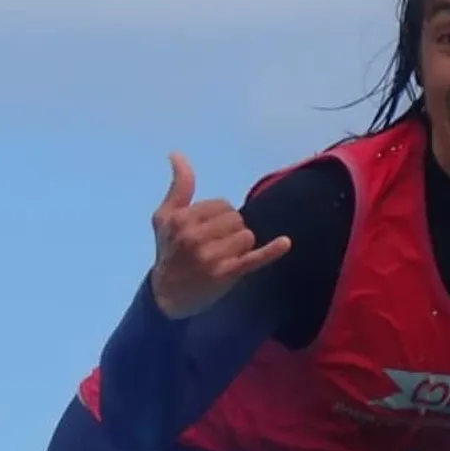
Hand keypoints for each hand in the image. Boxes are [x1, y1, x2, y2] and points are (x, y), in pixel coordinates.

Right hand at [148, 152, 290, 319]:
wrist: (166, 296)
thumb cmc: (167, 252)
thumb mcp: (165, 218)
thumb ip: (178, 186)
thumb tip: (177, 154)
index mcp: (182, 219)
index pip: (222, 205)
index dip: (219, 216)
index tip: (208, 232)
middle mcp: (195, 237)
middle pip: (236, 219)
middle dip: (230, 231)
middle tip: (214, 247)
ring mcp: (211, 257)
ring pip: (247, 236)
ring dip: (240, 246)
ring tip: (223, 258)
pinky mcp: (226, 274)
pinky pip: (254, 258)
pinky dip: (271, 251)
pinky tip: (284, 243)